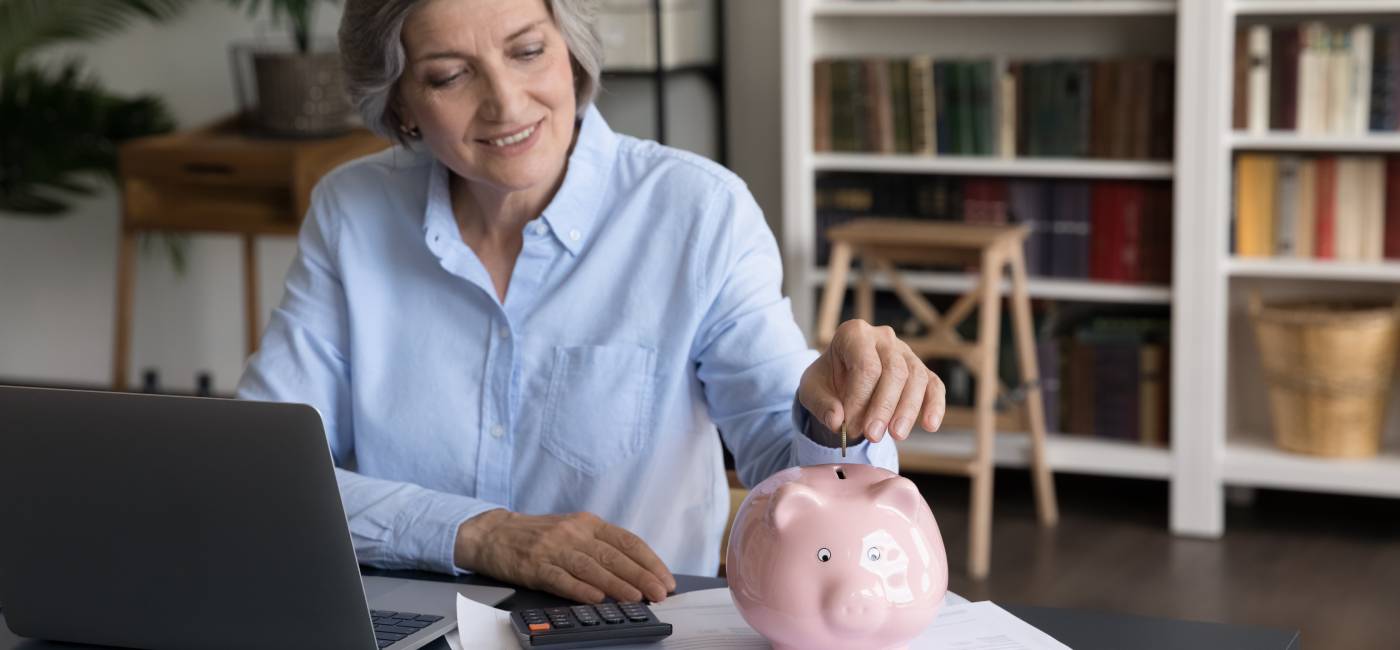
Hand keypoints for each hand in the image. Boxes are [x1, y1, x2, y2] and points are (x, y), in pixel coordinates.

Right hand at [454, 509, 675, 603]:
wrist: (494, 533)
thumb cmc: (539, 534)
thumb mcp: (574, 530)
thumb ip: (601, 546)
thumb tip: (637, 571)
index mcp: (588, 523)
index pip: (627, 541)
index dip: (649, 561)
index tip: (665, 578)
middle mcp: (574, 533)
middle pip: (613, 555)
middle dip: (641, 575)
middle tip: (659, 593)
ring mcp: (554, 549)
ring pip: (591, 567)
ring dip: (616, 584)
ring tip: (635, 597)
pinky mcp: (534, 566)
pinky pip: (561, 578)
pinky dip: (580, 589)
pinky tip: (595, 598)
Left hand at [798, 319, 946, 442]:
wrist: (839, 378)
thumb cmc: (827, 380)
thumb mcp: (811, 389)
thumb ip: (821, 405)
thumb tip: (836, 421)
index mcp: (854, 334)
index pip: (865, 366)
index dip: (860, 399)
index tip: (849, 426)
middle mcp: (883, 338)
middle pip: (894, 371)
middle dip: (884, 407)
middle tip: (872, 436)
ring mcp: (905, 352)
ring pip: (916, 378)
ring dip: (908, 410)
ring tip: (896, 435)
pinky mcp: (920, 370)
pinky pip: (934, 385)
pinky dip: (935, 405)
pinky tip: (930, 426)